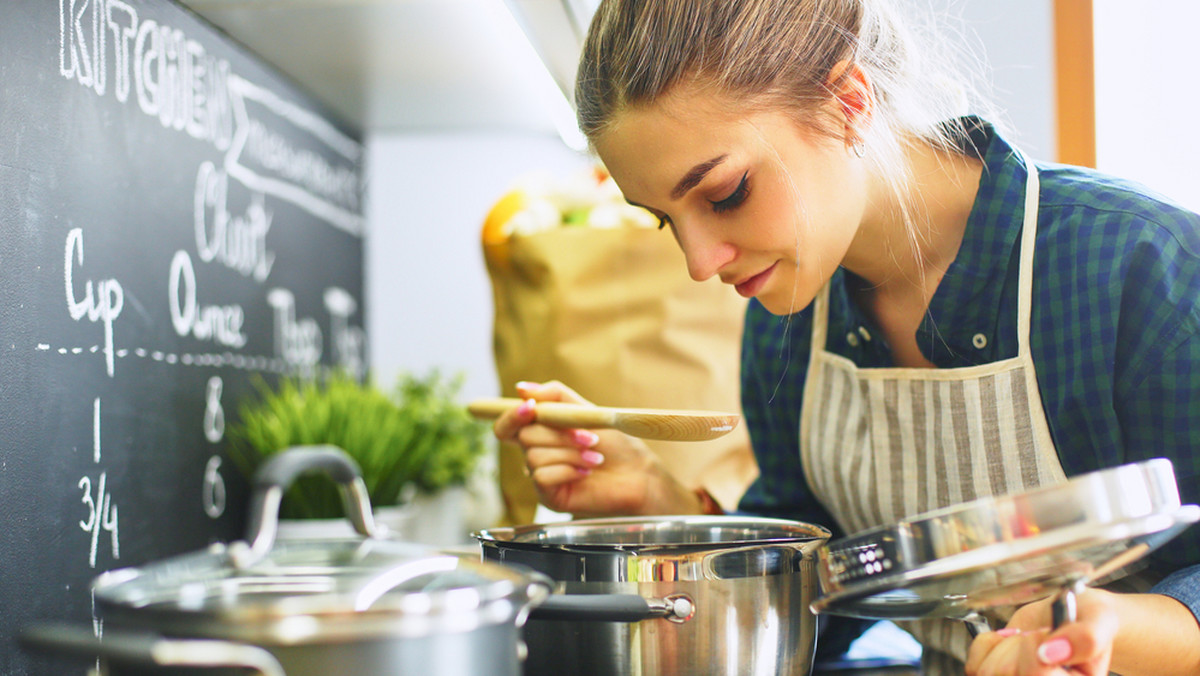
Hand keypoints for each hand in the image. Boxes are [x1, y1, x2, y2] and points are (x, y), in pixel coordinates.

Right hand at [491, 380, 699, 516]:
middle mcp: (535, 454)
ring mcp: (541, 476)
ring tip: (594, 458)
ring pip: (534, 457)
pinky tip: (586, 472)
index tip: (531, 407)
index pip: (507, 425)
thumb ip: (554, 396)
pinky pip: (541, 477)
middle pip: (524, 437)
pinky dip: (567, 470)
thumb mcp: (585, 411)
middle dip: (560, 434)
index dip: (512, 415)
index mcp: (540, 432)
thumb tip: (521, 388)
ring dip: (570, 453)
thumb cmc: (614, 443)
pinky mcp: (548, 496)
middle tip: (590, 438)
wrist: (637, 473)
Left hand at [965, 589, 1117, 675]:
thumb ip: (1086, 637)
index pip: (1035, 675)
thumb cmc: (1088, 620)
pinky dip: (987, 646)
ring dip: (1005, 646)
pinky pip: (974, 667)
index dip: (1034, 648)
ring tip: (1027, 641)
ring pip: (986, 672)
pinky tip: (1010, 643)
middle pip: (1005, 673)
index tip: (1046, 632)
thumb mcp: (1100, 621)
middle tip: (1039, 636)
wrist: (1071, 616)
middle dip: (1019, 645)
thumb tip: (1053, 651)